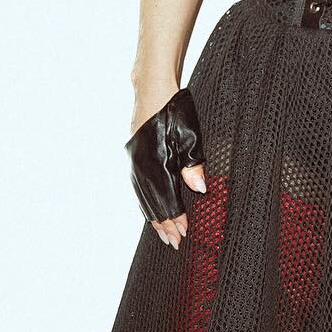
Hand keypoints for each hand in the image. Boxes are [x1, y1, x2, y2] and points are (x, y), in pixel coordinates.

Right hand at [125, 86, 206, 246]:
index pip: (167, 198)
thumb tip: (198, 190)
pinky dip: (144, 202)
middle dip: (164, 224)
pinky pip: (137, 187)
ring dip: (153, 216)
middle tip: (173, 242)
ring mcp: (133, 161)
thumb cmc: (175, 109)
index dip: (176, 217)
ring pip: (142, 197)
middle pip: (152, 202)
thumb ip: (194, 165)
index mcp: (156, 162)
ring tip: (162, 232)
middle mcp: (140, 165)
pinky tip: (150, 210)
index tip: (184, 233)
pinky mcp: (132, 157)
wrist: (152, 88)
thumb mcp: (190, 135)